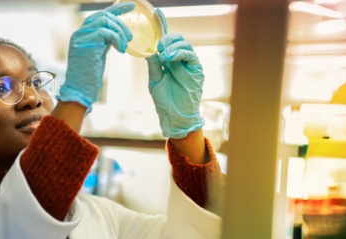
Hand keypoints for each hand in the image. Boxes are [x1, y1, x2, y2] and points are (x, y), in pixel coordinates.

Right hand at [57, 2, 134, 113]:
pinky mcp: (85, 45)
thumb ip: (104, 42)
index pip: (101, 15)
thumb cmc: (89, 77)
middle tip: (130, 37)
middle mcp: (80, 33)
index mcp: (83, 34)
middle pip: (104, 16)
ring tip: (125, 45)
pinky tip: (120, 50)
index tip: (132, 6)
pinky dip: (116, 39)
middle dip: (121, 24)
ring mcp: (81, 38)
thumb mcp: (98, 54)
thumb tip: (117, 33)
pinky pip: (104, 32)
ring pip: (104, 21)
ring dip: (120, 32)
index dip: (117, 9)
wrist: (79, 91)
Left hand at [146, 9, 204, 138]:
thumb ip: (154, 64)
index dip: (163, 27)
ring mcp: (189, 64)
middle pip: (177, 39)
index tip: (157, 14)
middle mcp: (180, 60)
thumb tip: (149, 49)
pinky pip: (190, 55)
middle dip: (167, 39)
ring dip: (172, 46)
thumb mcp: (154, 79)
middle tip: (159, 47)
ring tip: (163, 55)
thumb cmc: (164, 100)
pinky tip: (170, 58)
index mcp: (169, 60)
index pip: (167, 41)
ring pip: (184, 44)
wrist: (174, 116)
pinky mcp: (196, 70)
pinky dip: (179, 53)